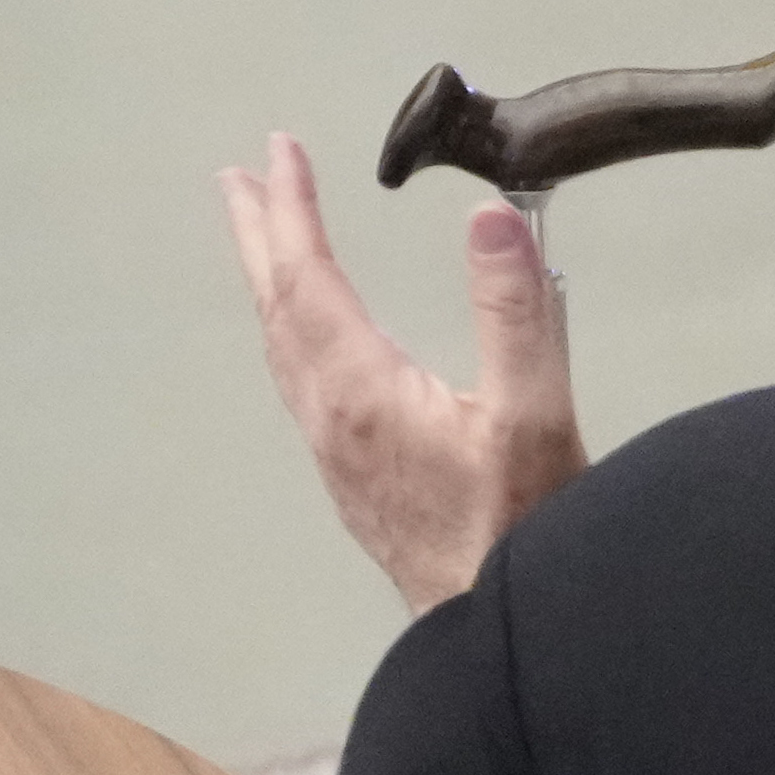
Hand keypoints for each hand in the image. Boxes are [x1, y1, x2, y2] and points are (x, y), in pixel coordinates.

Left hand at [217, 133, 587, 612]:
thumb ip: (516, 311)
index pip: (310, 279)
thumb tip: (489, 217)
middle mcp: (329, 416)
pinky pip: (297, 378)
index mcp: (362, 390)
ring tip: (266, 241)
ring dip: (270, 282)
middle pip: (277, 308)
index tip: (280, 150)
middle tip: (239, 178)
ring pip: (280, 346)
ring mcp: (332, 450)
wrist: (487, 625)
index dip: (293, 210)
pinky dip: (289, 327)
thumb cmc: (518, 525)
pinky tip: (307, 337)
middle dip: (260, 236)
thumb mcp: (534, 411)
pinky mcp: (349, 474)